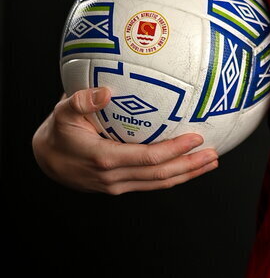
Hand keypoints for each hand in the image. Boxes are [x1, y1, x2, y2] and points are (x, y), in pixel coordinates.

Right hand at [32, 88, 218, 194]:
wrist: (46, 158)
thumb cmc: (59, 130)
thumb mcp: (63, 111)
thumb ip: (82, 100)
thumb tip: (106, 92)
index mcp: (104, 158)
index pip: (147, 158)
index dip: (174, 150)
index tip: (196, 138)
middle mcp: (113, 177)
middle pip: (159, 175)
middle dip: (189, 166)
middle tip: (214, 154)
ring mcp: (117, 185)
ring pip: (158, 183)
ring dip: (186, 174)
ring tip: (210, 163)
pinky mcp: (120, 185)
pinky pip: (150, 183)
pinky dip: (172, 176)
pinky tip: (188, 166)